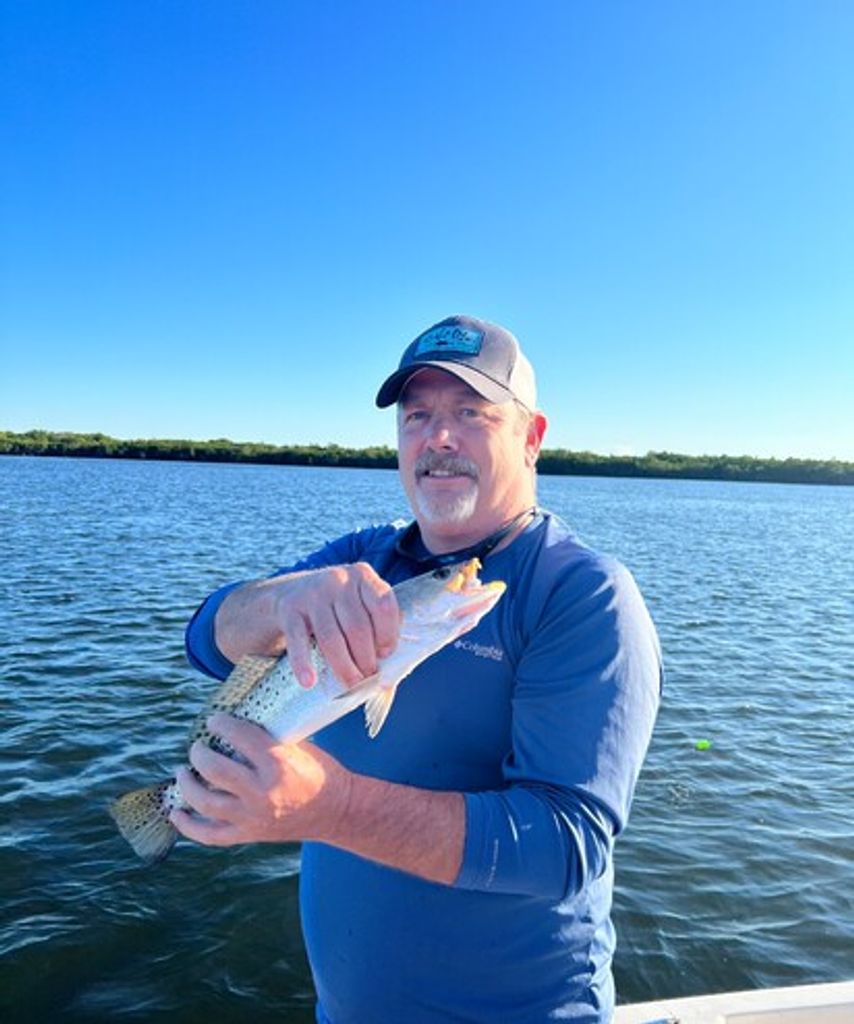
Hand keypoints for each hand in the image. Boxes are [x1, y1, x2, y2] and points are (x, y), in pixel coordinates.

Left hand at [169, 713, 351, 847]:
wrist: (337, 811)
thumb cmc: (320, 772)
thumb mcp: (299, 746)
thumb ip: (267, 738)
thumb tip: (236, 723)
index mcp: (278, 762)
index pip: (238, 736)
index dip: (220, 724)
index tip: (214, 720)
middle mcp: (262, 791)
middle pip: (213, 769)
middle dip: (198, 753)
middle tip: (197, 746)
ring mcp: (253, 816)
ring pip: (204, 801)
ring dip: (186, 784)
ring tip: (183, 772)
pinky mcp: (249, 834)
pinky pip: (209, 834)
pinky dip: (188, 825)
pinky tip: (176, 811)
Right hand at [218, 561, 399, 688]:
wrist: (292, 592)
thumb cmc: (338, 606)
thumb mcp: (359, 602)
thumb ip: (377, 627)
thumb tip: (388, 679)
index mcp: (362, 575)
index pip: (383, 606)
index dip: (388, 635)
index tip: (386, 655)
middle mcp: (338, 579)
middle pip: (357, 627)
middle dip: (366, 659)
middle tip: (368, 679)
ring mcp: (312, 593)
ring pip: (331, 638)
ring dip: (344, 667)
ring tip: (351, 684)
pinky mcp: (289, 609)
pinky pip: (298, 641)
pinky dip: (303, 664)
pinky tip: (309, 681)